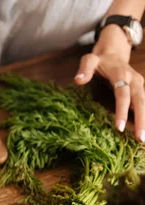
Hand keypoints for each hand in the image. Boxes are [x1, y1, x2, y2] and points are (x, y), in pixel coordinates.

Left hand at [74, 25, 144, 141]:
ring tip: (143, 140)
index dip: (121, 110)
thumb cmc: (99, 61)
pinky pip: (143, 104)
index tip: (119, 127)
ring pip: (144, 104)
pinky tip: (142, 131)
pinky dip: (144, 117)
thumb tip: (78, 80)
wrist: (114, 53)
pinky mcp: (140, 90)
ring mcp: (139, 85)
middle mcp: (134, 80)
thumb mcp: (89, 60)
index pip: (122, 94)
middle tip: (140, 138)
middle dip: (141, 119)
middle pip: (140, 101)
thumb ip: (84, 69)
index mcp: (121, 73)